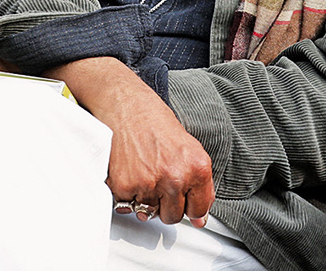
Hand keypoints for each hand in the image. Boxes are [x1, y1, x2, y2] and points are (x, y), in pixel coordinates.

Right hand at [49, 58, 214, 227]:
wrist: (127, 107)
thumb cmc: (157, 123)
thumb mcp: (189, 149)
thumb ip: (199, 184)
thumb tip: (200, 218)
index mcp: (198, 167)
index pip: (200, 209)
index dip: (192, 208)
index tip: (186, 204)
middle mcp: (175, 178)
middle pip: (173, 216)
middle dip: (166, 205)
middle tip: (160, 180)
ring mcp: (149, 184)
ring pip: (149, 213)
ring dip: (145, 199)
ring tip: (144, 172)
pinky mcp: (125, 187)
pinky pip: (127, 205)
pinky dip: (127, 193)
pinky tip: (130, 170)